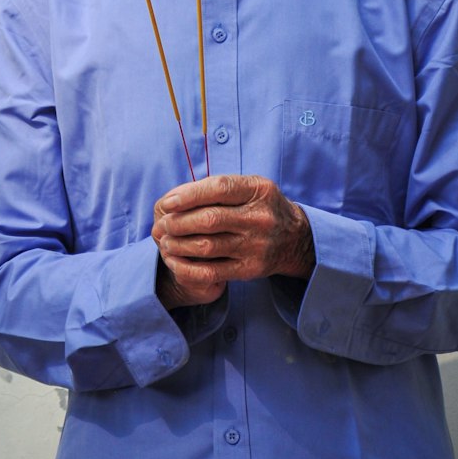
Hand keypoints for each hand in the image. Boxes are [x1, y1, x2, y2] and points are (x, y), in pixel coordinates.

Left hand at [152, 173, 313, 309]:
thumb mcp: (249, 187)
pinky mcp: (251, 269)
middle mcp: (259, 218)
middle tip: (162, 224)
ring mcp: (256, 246)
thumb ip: (216, 188)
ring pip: (208, 246)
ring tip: (165, 241)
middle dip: (179, 222)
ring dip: (179, 244)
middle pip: (210, 219)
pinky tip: (175, 261)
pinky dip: (189, 267)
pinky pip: (213, 271)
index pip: (219, 188)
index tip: (168, 202)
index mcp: (258, 190)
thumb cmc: (261, 206)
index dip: (189, 195)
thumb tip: (174, 198)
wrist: (295, 239)